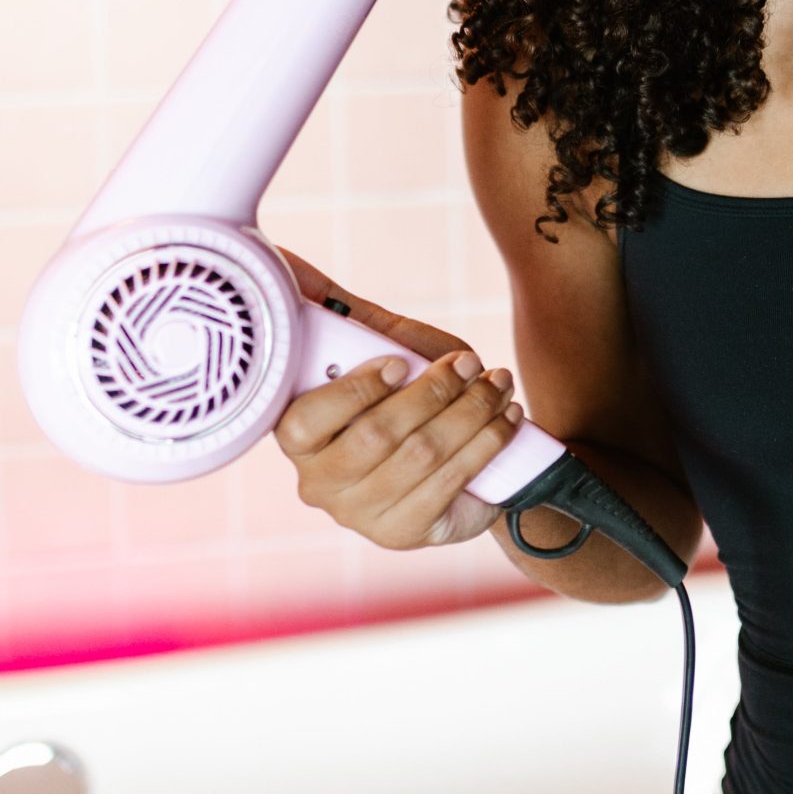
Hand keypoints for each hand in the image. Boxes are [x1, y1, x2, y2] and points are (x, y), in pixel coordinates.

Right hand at [270, 245, 523, 550]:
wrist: (459, 457)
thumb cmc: (407, 393)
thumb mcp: (380, 348)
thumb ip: (341, 314)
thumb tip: (287, 260)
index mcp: (298, 437)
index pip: (306, 421)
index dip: (354, 390)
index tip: (398, 362)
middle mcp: (319, 483)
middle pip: (375, 437)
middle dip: (432, 392)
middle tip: (469, 363)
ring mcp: (360, 515)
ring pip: (421, 457)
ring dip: (470, 413)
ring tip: (497, 384)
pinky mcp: (405, 533)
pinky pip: (451, 483)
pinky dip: (486, 443)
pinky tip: (505, 417)